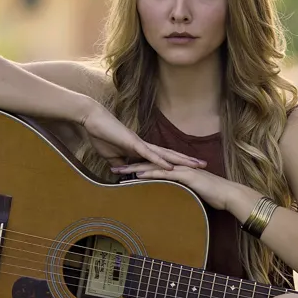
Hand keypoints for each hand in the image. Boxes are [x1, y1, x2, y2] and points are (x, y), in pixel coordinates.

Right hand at [79, 103, 204, 170]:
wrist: (92, 120)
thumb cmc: (102, 136)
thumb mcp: (112, 158)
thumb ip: (121, 166)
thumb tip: (125, 177)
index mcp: (141, 149)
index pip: (164, 157)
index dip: (177, 163)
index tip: (191, 168)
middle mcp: (145, 146)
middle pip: (170, 154)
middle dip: (187, 160)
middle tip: (204, 165)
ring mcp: (140, 144)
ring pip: (165, 153)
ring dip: (180, 160)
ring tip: (195, 165)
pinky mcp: (132, 143)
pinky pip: (149, 154)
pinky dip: (160, 161)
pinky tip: (170, 167)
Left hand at [112, 161, 241, 211]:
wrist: (229, 194)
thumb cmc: (214, 195)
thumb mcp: (192, 192)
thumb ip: (181, 191)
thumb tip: (171, 197)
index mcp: (177, 170)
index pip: (153, 167)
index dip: (136, 167)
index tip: (121, 171)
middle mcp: (176, 167)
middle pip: (148, 164)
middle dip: (129, 165)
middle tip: (112, 168)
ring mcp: (180, 170)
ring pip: (152, 167)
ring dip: (134, 168)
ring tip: (118, 170)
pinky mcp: (185, 176)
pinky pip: (164, 174)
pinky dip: (150, 174)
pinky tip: (137, 175)